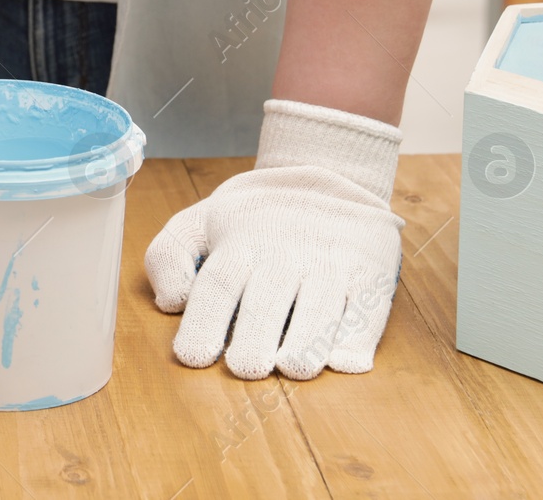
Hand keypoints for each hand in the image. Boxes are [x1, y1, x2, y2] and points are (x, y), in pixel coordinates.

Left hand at [145, 99, 403, 379]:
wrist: (330, 174)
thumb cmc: (253, 216)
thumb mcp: (201, 221)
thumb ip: (169, 256)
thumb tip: (172, 301)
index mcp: (238, 242)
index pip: (217, 284)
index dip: (204, 321)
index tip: (194, 356)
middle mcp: (285, 251)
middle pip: (267, 298)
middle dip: (256, 335)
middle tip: (246, 368)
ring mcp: (331, 261)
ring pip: (320, 304)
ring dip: (308, 339)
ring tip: (294, 368)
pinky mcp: (373, 270)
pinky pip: (368, 306)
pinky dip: (358, 334)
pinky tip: (343, 360)